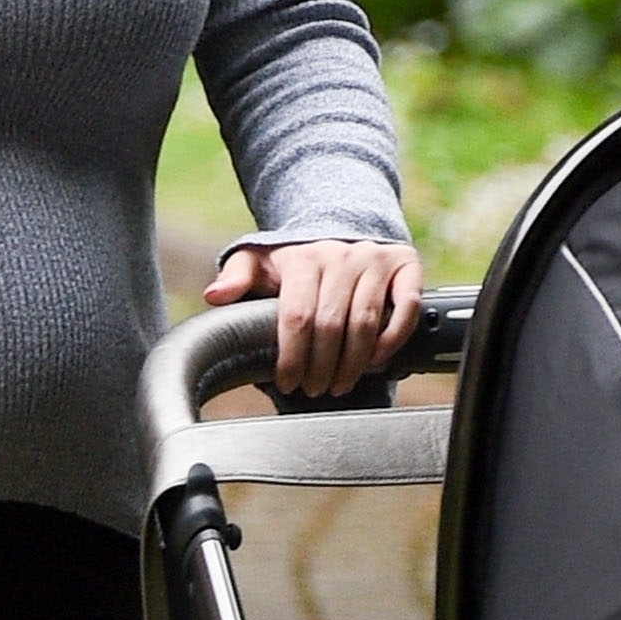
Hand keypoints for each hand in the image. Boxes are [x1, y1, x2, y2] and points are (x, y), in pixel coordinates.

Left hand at [204, 237, 423, 398]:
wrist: (341, 229)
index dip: (292, 356)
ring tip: (339, 384)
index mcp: (303, 258)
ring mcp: (375, 259)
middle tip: (314, 390)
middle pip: (331, 325)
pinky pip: (406, 307)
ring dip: (353, 363)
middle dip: (321, 367)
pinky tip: (377, 361)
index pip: (297, 316)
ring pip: (367, 322)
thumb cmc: (296, 258)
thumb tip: (214, 296)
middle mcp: (341, 255)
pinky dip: (394, 339)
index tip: (288, 381)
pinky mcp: (405, 265)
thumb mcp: (259, 261)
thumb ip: (236, 277)